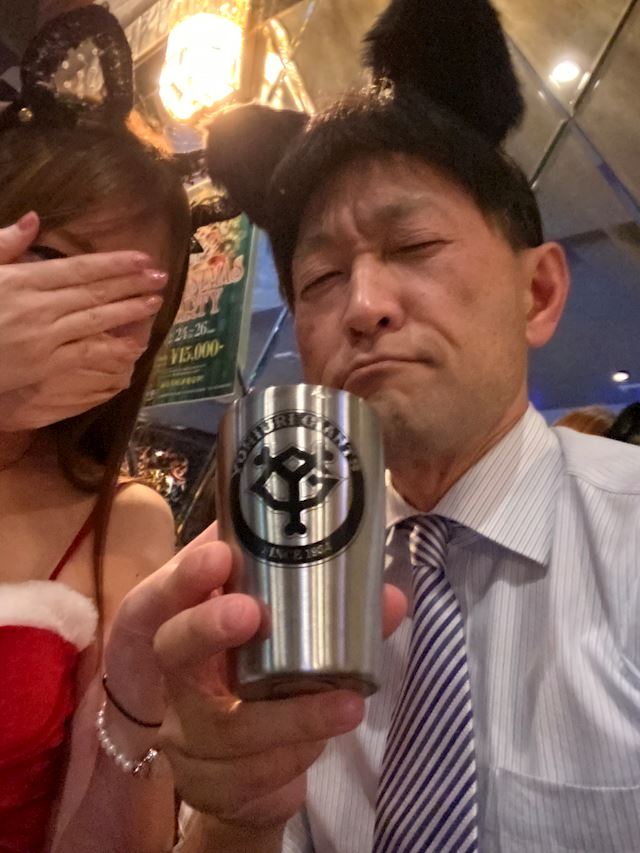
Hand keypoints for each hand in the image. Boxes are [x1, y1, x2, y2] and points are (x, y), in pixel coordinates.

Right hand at [0, 212, 166, 429]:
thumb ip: (6, 244)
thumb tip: (34, 218)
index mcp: (22, 280)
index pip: (79, 268)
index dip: (114, 263)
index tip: (142, 258)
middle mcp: (37, 307)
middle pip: (94, 291)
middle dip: (132, 283)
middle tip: (161, 276)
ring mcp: (43, 338)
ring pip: (96, 320)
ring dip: (129, 311)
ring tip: (155, 302)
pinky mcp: (45, 366)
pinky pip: (86, 354)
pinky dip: (112, 347)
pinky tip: (133, 343)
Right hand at [147, 530, 405, 837]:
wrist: (238, 763)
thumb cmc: (256, 669)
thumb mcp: (274, 626)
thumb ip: (312, 596)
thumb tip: (379, 585)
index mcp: (180, 624)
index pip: (160, 594)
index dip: (183, 577)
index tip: (221, 556)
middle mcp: (171, 677)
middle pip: (172, 651)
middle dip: (207, 627)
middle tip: (251, 612)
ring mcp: (184, 735)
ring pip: (225, 728)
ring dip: (291, 715)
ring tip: (347, 703)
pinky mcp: (209, 786)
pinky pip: (252, 774)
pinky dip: (298, 752)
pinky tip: (329, 737)